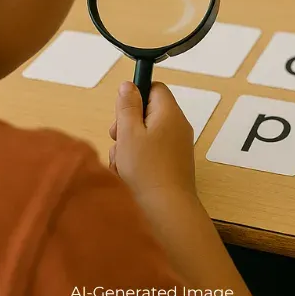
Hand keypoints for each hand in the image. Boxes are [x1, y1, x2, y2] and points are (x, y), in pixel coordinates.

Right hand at [108, 81, 196, 207]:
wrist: (166, 210)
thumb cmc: (147, 170)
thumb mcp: (129, 132)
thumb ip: (127, 106)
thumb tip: (128, 85)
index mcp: (169, 113)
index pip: (154, 88)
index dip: (135, 95)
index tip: (122, 112)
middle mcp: (177, 127)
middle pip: (146, 114)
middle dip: (126, 126)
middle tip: (117, 139)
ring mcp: (175, 147)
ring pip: (143, 137)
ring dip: (127, 147)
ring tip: (123, 164)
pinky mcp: (171, 165)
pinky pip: (149, 155)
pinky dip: (136, 162)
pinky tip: (129, 176)